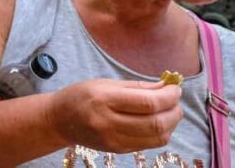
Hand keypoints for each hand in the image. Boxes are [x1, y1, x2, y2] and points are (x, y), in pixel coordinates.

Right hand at [47, 79, 182, 152]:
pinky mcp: (118, 150)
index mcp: (104, 100)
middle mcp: (109, 123)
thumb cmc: (81, 96)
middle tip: (175, 101)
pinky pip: (149, 144)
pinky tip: (157, 122)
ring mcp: (113, 140)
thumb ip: (137, 87)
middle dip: (174, 111)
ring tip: (168, 111)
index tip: (175, 88)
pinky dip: (160, 133)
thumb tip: (166, 87)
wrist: (59, 120)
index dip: (169, 96)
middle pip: (156, 123)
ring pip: (157, 138)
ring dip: (171, 124)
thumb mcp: (106, 83)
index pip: (148, 102)